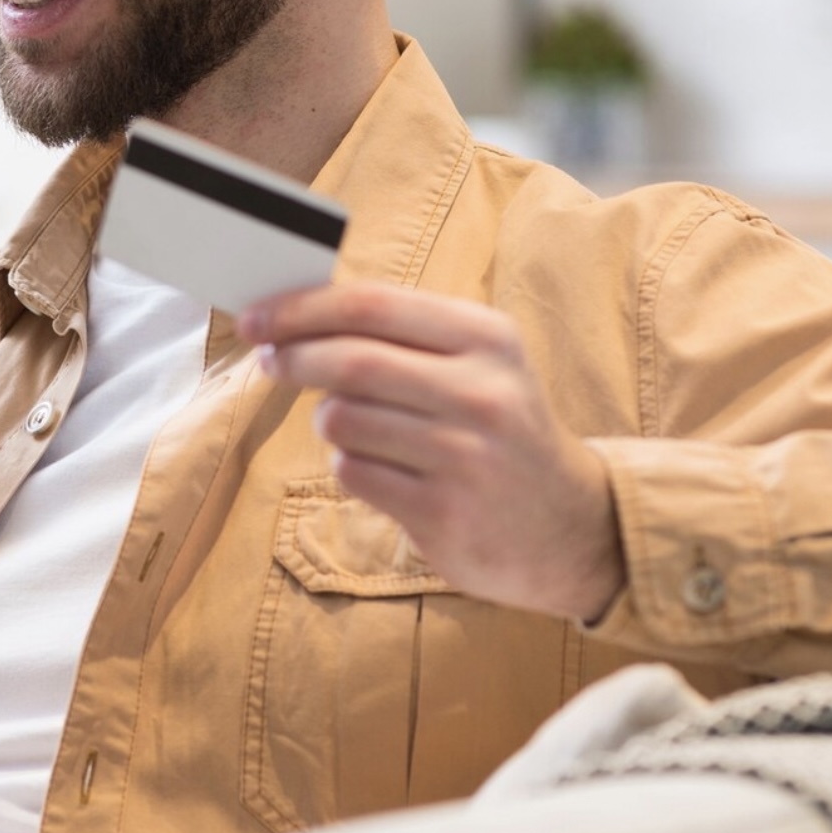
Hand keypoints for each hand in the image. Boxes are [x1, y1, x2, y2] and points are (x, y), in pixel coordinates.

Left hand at [239, 283, 623, 621]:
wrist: (573, 526)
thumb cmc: (501, 427)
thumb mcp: (479, 361)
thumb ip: (401, 332)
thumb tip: (298, 311)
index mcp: (488, 339)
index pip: (372, 306)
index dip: (302, 307)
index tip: (258, 315)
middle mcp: (483, 394)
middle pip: (350, 362)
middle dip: (294, 357)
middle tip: (270, 360)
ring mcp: (464, 458)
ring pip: (343, 420)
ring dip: (329, 418)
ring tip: (356, 424)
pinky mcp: (442, 515)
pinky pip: (353, 473)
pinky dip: (348, 464)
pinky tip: (382, 468)